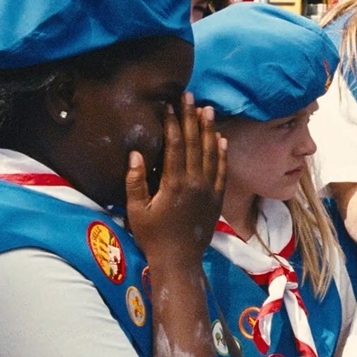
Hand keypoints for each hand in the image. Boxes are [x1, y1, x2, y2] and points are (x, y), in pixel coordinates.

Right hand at [126, 92, 227, 262]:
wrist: (180, 260)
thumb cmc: (153, 236)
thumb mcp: (136, 210)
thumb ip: (135, 181)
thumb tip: (135, 153)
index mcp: (174, 183)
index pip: (175, 145)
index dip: (173, 123)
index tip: (169, 105)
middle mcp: (195, 182)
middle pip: (194, 143)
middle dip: (191, 118)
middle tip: (190, 96)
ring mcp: (209, 189)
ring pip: (210, 153)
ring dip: (208, 130)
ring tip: (207, 109)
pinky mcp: (217, 198)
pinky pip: (222, 171)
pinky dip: (222, 154)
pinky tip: (221, 139)